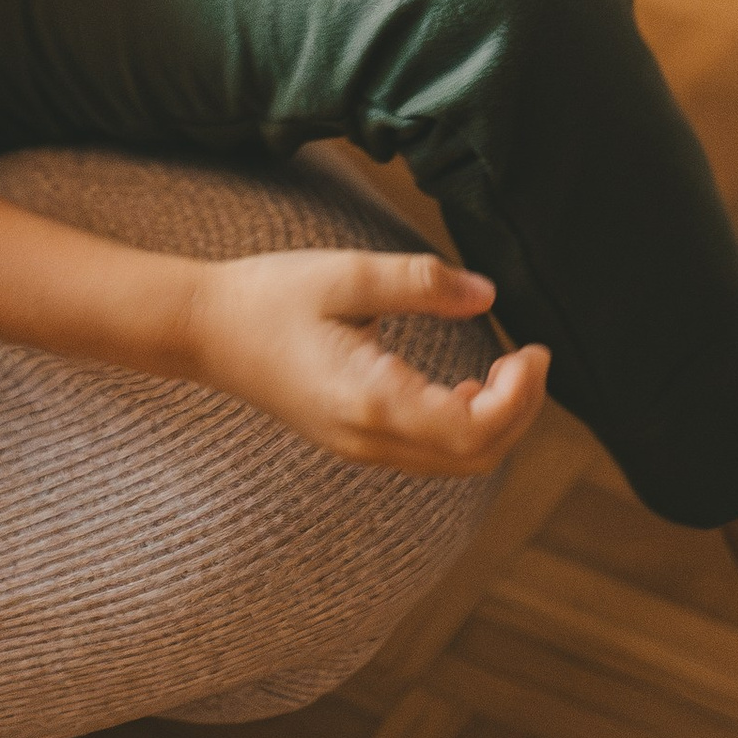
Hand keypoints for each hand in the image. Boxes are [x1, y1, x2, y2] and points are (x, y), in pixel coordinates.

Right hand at [186, 245, 547, 475]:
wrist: (203, 330)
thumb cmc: (269, 297)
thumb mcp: (347, 275)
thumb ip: (420, 282)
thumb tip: (487, 294)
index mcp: (370, 401)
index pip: (473, 429)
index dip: (521, 398)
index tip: (534, 350)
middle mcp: (368, 439)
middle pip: (474, 457)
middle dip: (519, 413)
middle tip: (532, 359)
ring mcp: (358, 447)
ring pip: (454, 463)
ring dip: (495, 424)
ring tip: (507, 371)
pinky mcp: (353, 440)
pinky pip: (427, 453)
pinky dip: (463, 429)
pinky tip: (467, 388)